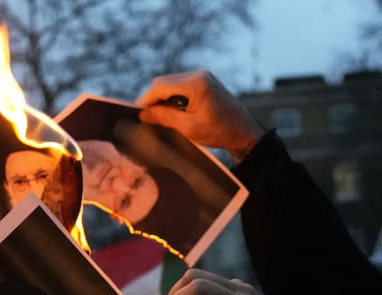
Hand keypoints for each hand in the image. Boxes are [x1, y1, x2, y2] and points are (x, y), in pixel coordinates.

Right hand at [136, 70, 264, 161]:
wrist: (245, 132)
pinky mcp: (204, 82)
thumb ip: (165, 117)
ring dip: (162, 99)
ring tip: (159, 118)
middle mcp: (199, 75)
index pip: (160, 86)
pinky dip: (172, 98)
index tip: (136, 114)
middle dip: (153, 99)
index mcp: (196, 83)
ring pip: (171, 84)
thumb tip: (143, 113)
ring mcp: (202, 77)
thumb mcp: (189, 127)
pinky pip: (180, 86)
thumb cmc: (220, 132)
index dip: (145, 100)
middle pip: (164, 82)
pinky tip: (172, 113)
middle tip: (146, 118)